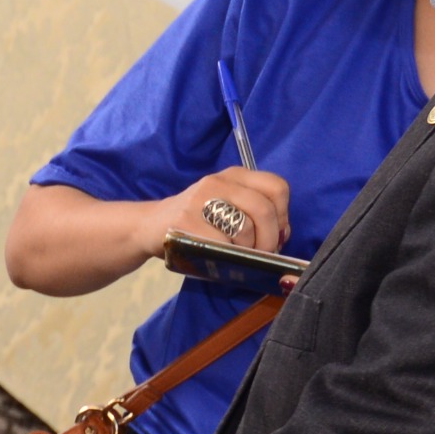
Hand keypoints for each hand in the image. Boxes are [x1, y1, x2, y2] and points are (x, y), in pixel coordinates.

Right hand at [165, 166, 292, 255]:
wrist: (151, 226)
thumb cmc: (198, 221)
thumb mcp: (228, 205)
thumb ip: (256, 213)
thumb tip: (283, 236)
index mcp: (234, 175)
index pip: (277, 187)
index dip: (283, 215)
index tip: (276, 234)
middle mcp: (218, 182)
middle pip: (263, 210)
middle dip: (269, 239)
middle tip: (261, 254)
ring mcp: (200, 201)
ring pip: (244, 229)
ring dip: (248, 251)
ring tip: (239, 256)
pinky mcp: (186, 223)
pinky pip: (221, 244)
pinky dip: (228, 257)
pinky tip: (220, 258)